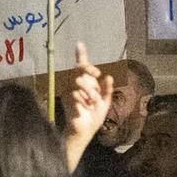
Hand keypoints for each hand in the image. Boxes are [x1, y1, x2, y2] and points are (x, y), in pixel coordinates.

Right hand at [61, 43, 113, 170]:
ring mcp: (70, 92)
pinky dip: (83, 101)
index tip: (79, 44)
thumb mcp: (105, 102)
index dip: (80, 55)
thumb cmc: (93, 117)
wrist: (85, 132)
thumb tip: (109, 76)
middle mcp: (77, 85)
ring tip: (93, 102)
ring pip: (78, 80)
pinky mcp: (67, 100)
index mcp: (87, 84)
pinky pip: (75, 94)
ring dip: (90, 91)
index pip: (81, 67)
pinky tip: (84, 108)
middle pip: (78, 68)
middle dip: (88, 68)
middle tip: (97, 74)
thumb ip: (107, 89)